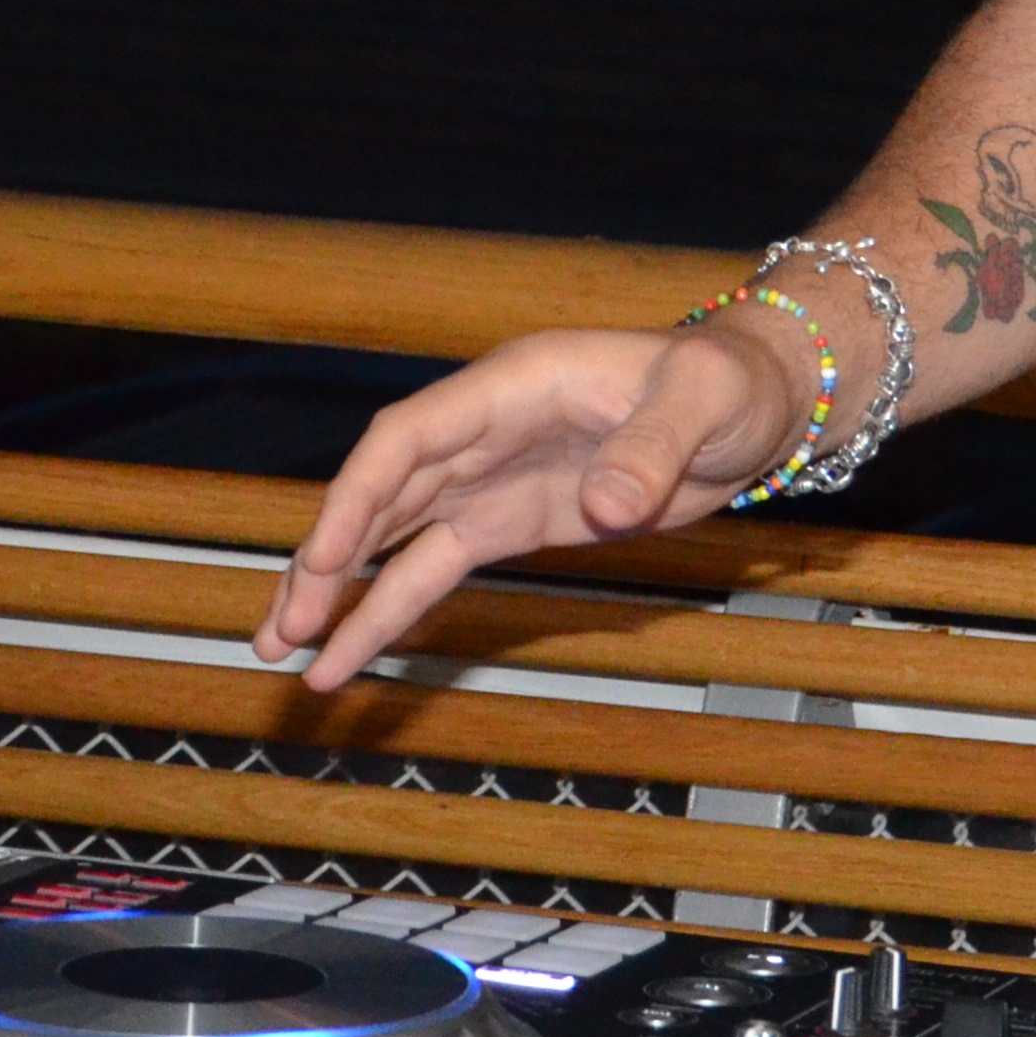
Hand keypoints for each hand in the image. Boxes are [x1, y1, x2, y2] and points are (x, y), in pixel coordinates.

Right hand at [256, 321, 814, 689]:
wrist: (758, 400)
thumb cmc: (729, 382)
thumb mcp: (702, 407)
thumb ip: (651, 451)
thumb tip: (608, 505)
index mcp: (513, 385)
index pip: (409, 438)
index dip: (357, 498)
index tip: (319, 560)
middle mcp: (485, 428)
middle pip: (381, 491)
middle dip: (322, 557)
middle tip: (277, 630)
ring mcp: (493, 476)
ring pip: (393, 535)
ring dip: (336, 590)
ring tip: (281, 653)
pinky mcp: (514, 518)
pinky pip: (437, 565)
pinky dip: (391, 606)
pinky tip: (351, 654)